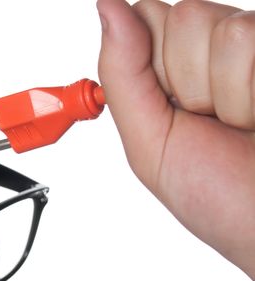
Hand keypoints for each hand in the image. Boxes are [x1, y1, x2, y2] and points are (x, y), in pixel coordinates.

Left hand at [97, 0, 254, 280]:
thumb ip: (123, 74)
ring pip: (219, 27)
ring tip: (240, 124)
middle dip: (186, 81)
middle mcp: (217, 53)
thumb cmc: (218, 197)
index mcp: (175, 73)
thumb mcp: (148, 142)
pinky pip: (248, 35)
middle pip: (180, 16)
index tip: (168, 105)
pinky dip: (248, 91)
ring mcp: (254, 50)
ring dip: (224, 92)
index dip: (148, 64)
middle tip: (209, 121)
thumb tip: (106, 6)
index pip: (144, 18)